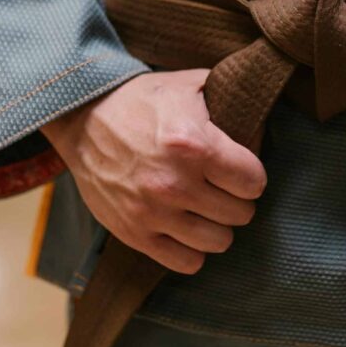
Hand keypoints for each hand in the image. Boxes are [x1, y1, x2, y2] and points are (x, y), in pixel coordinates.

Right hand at [40, 69, 266, 273]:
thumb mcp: (188, 85)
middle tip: (222, 189)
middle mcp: (175, 183)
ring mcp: (153, 212)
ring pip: (218, 242)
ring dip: (217, 226)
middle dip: (236, 200)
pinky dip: (192, 250)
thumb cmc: (141, 101)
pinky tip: (186, 229)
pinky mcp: (134, 233)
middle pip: (240, 214)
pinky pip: (186, 262)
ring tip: (206, 210)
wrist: (83, 118)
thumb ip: (229, 98)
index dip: (251, 175)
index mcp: (195, 145)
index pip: (254, 182)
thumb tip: (262, 119)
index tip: (240, 171)